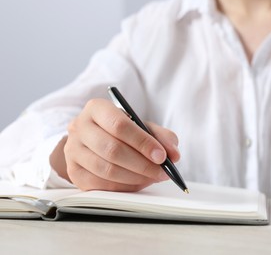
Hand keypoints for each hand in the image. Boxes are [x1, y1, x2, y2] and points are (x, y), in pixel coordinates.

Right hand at [61, 99, 178, 191]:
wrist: (95, 139)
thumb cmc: (123, 132)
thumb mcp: (143, 127)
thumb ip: (162, 137)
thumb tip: (174, 155)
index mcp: (96, 108)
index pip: (120, 125)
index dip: (143, 143)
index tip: (162, 156)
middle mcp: (79, 127)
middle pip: (113, 150)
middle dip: (143, 164)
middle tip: (162, 172)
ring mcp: (72, 150)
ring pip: (106, 170)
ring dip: (135, 178)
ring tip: (153, 177)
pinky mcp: (73, 172)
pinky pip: (100, 185)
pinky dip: (124, 187)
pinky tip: (138, 183)